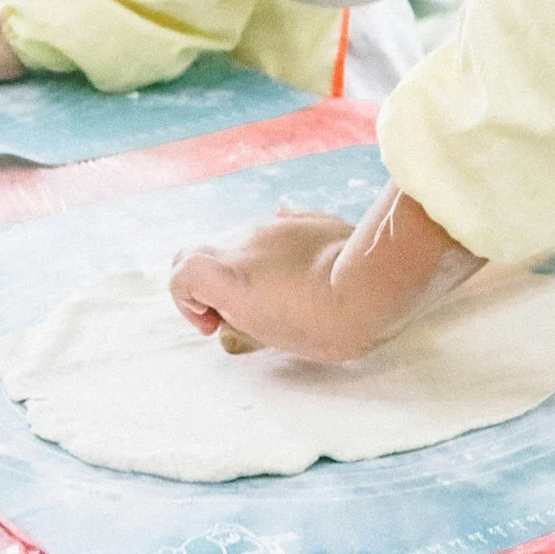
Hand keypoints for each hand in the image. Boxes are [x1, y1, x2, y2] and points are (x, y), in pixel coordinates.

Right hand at [171, 206, 357, 361]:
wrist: (372, 287)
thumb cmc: (322, 323)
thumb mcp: (270, 334)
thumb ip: (243, 311)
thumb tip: (235, 302)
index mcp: (229, 274)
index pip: (182, 273)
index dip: (189, 301)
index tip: (215, 324)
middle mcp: (245, 242)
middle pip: (208, 254)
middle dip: (217, 284)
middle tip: (243, 312)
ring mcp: (276, 227)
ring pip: (246, 243)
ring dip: (252, 268)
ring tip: (286, 296)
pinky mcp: (308, 219)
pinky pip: (279, 227)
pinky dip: (278, 249)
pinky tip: (300, 267)